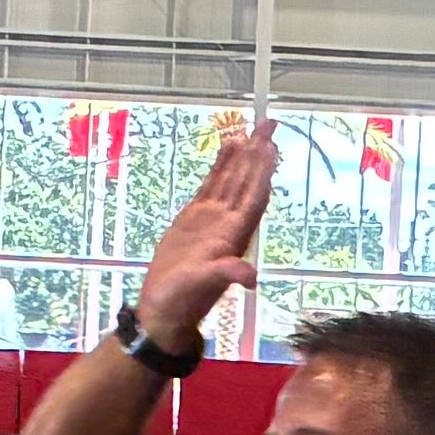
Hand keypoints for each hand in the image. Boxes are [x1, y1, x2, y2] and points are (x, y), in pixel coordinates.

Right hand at [136, 121, 277, 350]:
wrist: (163, 310)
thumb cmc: (181, 301)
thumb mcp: (202, 286)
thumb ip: (225, 274)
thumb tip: (251, 275)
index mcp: (233, 236)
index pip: (253, 197)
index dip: (263, 172)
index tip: (272, 146)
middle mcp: (227, 224)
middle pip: (247, 182)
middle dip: (259, 154)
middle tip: (270, 124)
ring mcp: (212, 221)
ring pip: (231, 181)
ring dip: (243, 157)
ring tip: (253, 130)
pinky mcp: (194, 220)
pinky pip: (211, 186)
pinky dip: (221, 167)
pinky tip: (227, 148)